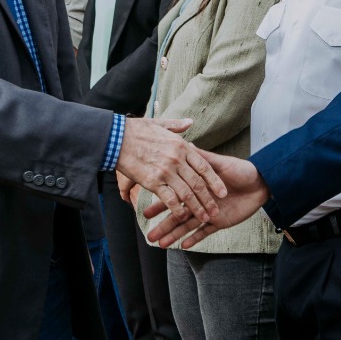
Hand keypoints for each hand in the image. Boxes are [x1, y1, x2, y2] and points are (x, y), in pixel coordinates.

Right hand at [115, 117, 226, 231]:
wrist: (117, 138)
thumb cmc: (137, 130)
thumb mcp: (161, 123)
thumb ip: (177, 125)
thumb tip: (190, 121)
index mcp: (182, 146)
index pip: (204, 167)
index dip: (215, 181)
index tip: (223, 192)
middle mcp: (177, 160)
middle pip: (198, 183)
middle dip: (209, 199)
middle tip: (215, 210)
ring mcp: (166, 171)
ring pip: (187, 194)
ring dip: (197, 208)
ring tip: (205, 218)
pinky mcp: (153, 182)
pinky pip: (170, 199)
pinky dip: (178, 209)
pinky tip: (183, 217)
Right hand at [144, 151, 267, 247]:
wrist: (261, 182)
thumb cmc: (240, 169)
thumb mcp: (219, 163)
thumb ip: (201, 159)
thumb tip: (185, 145)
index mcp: (196, 187)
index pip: (174, 196)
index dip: (160, 204)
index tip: (146, 212)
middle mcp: (200, 201)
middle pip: (177, 215)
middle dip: (163, 225)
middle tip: (149, 236)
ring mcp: (209, 212)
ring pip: (188, 226)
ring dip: (175, 235)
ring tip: (161, 245)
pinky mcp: (220, 222)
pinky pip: (205, 232)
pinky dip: (195, 238)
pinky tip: (183, 246)